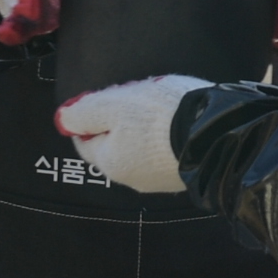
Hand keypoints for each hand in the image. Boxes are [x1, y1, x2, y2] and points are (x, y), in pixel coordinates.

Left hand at [56, 73, 200, 193]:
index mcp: (110, 162)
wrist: (216, 134)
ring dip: (143, 132)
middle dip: (119, 123)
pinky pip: (164, 154)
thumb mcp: (114, 105)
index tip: (108, 97)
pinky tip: (177, 122)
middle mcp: (132, 178)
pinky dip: (164, 139)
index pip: (86, 140)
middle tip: (135, 98)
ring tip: (159, 106)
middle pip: (114, 146)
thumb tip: (61, 120)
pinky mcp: (184, 175)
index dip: (91, 116)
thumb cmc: (158, 117)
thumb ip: (84, 112)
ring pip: (140, 152)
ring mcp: (160, 180)